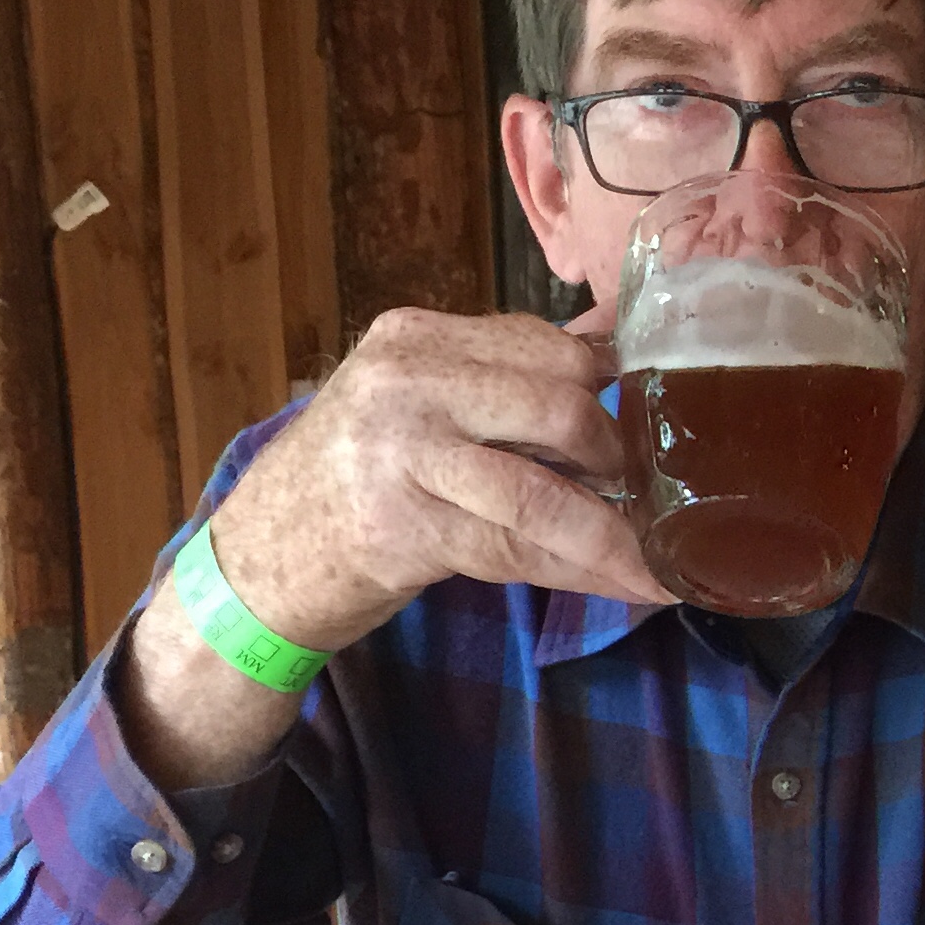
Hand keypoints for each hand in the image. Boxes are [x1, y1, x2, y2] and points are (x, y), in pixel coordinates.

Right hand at [206, 306, 663, 652]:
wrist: (259, 555)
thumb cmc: (359, 475)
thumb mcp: (419, 400)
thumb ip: (504, 372)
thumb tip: (616, 342)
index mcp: (418, 337)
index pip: (549, 347)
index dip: (615, 392)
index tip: (656, 427)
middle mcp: (407, 382)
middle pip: (560, 406)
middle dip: (620, 458)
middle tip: (653, 494)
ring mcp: (399, 455)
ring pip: (545, 490)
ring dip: (618, 534)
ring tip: (665, 559)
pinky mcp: (403, 530)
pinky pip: (518, 551)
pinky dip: (584, 572)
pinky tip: (627, 586)